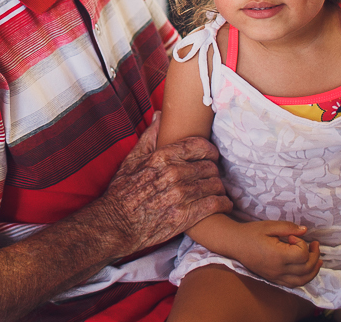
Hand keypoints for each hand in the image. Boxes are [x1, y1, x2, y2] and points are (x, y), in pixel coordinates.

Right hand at [93, 113, 231, 255]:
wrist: (117, 224)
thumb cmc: (123, 191)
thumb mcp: (132, 159)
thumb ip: (150, 137)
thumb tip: (160, 116)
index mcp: (163, 157)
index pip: (200, 146)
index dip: (210, 150)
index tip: (212, 155)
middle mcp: (174, 173)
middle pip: (210, 166)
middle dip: (214, 170)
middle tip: (213, 175)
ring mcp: (182, 195)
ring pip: (215, 185)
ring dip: (219, 187)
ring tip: (217, 190)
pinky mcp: (187, 216)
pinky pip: (215, 204)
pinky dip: (223, 203)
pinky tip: (222, 204)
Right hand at [236, 221, 321, 287]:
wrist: (234, 244)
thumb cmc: (251, 233)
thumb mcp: (269, 226)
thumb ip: (288, 228)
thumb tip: (305, 230)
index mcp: (277, 255)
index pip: (302, 255)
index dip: (303, 244)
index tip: (293, 237)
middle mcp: (278, 269)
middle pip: (306, 269)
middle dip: (314, 256)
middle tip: (314, 244)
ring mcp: (276, 277)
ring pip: (302, 280)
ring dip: (313, 270)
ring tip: (318, 259)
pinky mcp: (274, 279)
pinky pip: (293, 284)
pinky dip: (304, 278)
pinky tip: (306, 268)